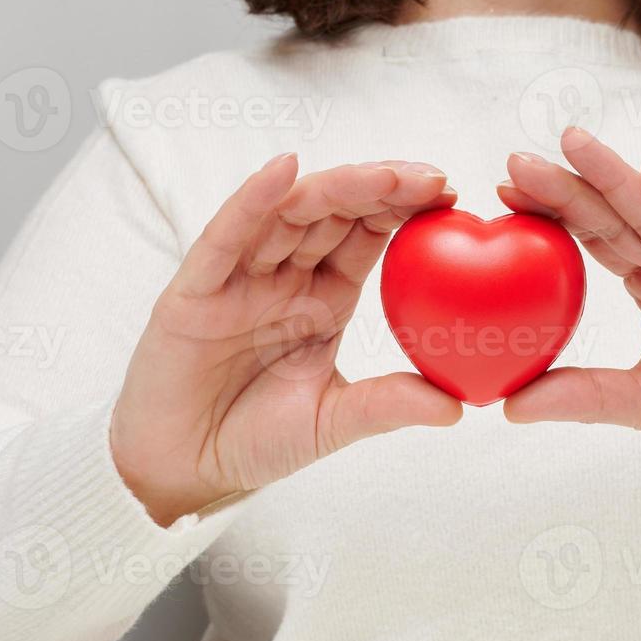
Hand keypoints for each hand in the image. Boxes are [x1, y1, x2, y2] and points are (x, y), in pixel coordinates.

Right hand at [111, 154, 462, 524]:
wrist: (182, 470)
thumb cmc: (254, 440)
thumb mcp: (332, 422)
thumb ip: (387, 406)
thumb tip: (458, 408)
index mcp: (324, 298)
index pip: (368, 236)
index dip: (406, 210)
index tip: (451, 196)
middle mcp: (285, 277)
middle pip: (336, 212)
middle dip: (383, 188)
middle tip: (433, 179)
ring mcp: (239, 278)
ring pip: (288, 213)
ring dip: (336, 188)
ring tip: (383, 176)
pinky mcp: (195, 290)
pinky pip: (225, 236)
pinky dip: (252, 200)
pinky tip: (284, 170)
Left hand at [498, 128, 640, 478]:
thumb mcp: (639, 404)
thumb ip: (581, 395)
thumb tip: (508, 404)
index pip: (598, 238)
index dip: (555, 212)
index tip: (505, 190)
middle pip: (620, 218)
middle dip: (572, 184)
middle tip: (517, 156)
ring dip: (617, 179)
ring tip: (573, 144)